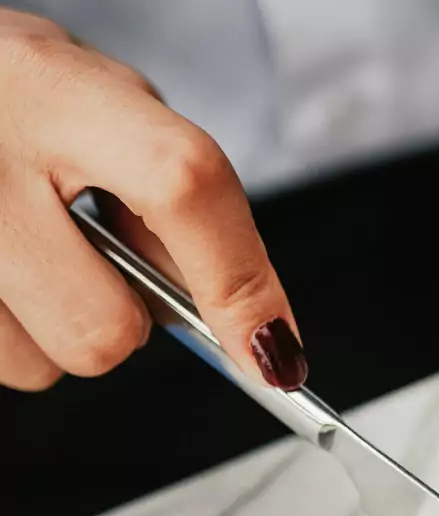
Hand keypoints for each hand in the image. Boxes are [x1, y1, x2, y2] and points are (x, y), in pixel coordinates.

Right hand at [0, 10, 304, 391]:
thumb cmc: (23, 95)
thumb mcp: (106, 108)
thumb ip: (175, 192)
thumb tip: (234, 310)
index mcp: (58, 93)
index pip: (182, 188)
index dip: (239, 285)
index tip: (276, 354)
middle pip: (105, 327)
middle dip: (125, 317)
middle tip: (96, 259)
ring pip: (43, 364)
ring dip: (56, 330)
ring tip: (34, 255)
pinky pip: (1, 362)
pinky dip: (14, 334)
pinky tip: (4, 273)